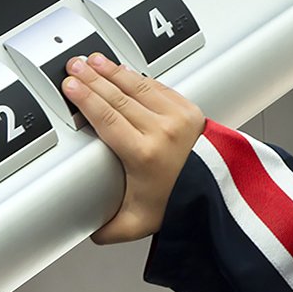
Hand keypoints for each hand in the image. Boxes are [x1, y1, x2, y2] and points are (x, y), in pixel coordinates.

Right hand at [61, 53, 204, 243]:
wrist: (222, 192)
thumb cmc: (183, 203)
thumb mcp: (139, 222)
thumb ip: (107, 228)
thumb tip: (84, 230)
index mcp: (144, 155)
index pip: (108, 118)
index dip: (86, 99)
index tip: (70, 87)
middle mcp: (162, 131)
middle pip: (119, 97)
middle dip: (93, 79)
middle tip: (73, 67)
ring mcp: (178, 117)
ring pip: (138, 87)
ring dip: (113, 72)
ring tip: (93, 61)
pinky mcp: (190, 109)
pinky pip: (159, 87)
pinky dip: (138, 77)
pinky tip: (124, 70)